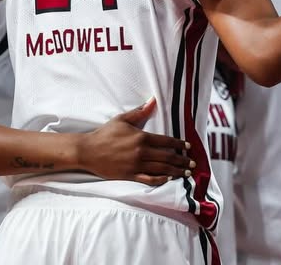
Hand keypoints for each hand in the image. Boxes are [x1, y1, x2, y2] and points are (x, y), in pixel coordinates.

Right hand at [77, 99, 194, 185]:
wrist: (88, 151)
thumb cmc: (105, 134)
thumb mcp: (122, 120)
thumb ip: (140, 112)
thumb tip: (153, 100)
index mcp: (141, 137)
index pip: (166, 141)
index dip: (179, 145)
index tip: (188, 147)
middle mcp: (141, 152)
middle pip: (167, 157)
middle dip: (182, 161)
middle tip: (193, 164)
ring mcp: (136, 165)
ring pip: (161, 169)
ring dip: (176, 172)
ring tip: (186, 174)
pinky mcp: (129, 175)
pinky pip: (148, 179)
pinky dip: (160, 180)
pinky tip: (168, 179)